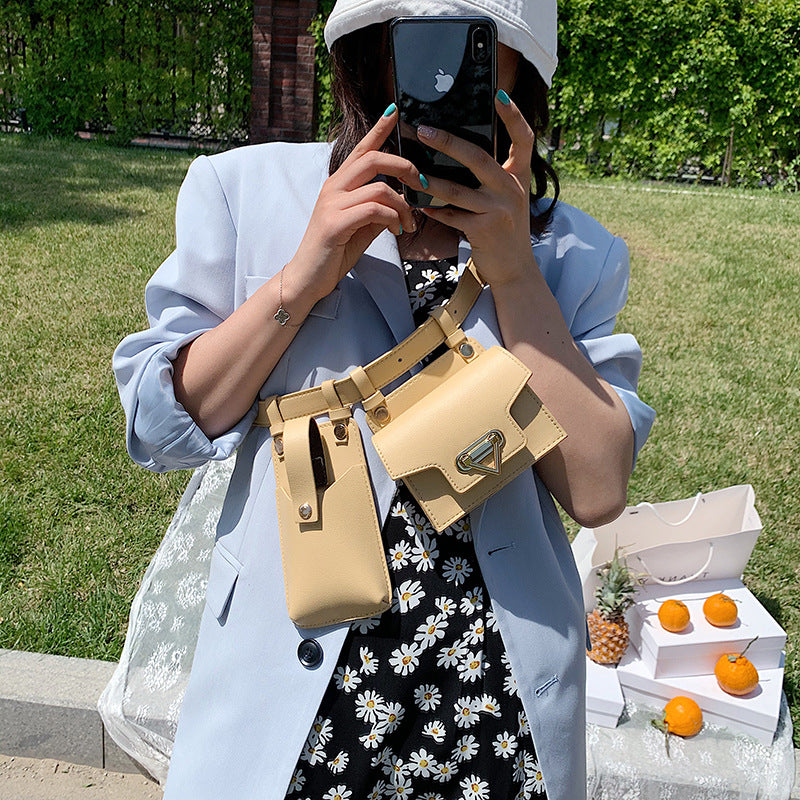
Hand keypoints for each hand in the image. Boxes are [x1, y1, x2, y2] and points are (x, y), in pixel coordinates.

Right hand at [286, 106, 427, 305]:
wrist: (307, 278)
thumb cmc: (333, 252)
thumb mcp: (360, 226)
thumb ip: (377, 209)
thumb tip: (400, 201)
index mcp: (338, 185)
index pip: (360, 148)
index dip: (378, 128)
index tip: (394, 110)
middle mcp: (333, 188)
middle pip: (373, 159)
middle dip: (404, 167)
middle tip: (421, 184)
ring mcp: (332, 204)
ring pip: (380, 188)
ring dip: (403, 206)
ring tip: (408, 224)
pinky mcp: (335, 223)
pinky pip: (374, 210)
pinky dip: (393, 220)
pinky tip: (396, 232)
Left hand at [416, 92, 536, 286]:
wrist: (515, 269)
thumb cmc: (504, 229)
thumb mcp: (506, 198)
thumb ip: (492, 177)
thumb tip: (457, 152)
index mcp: (518, 176)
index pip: (523, 139)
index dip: (513, 115)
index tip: (498, 94)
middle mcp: (512, 189)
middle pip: (477, 157)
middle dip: (447, 142)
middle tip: (422, 130)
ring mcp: (499, 210)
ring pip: (456, 189)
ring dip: (429, 180)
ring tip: (410, 171)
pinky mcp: (484, 230)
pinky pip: (451, 215)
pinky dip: (433, 210)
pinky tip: (419, 204)